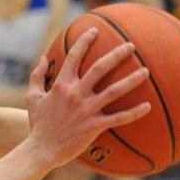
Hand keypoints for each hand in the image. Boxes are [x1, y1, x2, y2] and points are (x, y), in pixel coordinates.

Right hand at [24, 28, 150, 168]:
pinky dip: (134, 112)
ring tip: (146, 71)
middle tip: (131, 46)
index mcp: (61, 84)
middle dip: (116, 55)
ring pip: (114, 91)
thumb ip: (37, 75)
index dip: (85, 41)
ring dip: (131, 80)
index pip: (74, 56)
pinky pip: (118, 118)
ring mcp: (87, 110)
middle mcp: (76, 94)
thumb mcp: (32, 97)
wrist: (41, 149)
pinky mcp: (94, 126)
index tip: (94, 30)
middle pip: (100, 69)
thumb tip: (42, 58)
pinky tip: (148, 106)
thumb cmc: (37, 123)